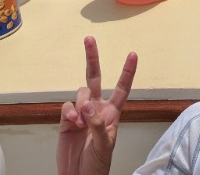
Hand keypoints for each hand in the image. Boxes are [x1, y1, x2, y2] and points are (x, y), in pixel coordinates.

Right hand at [57, 36, 137, 174]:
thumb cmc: (97, 165)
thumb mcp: (104, 145)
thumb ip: (97, 123)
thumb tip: (88, 104)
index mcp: (112, 114)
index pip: (122, 88)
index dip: (127, 72)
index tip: (133, 54)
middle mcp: (97, 109)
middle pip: (94, 78)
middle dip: (92, 58)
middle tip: (89, 39)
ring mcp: (81, 113)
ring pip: (80, 92)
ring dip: (80, 102)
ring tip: (81, 121)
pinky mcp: (66, 119)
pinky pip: (67, 105)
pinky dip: (69, 111)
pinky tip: (72, 121)